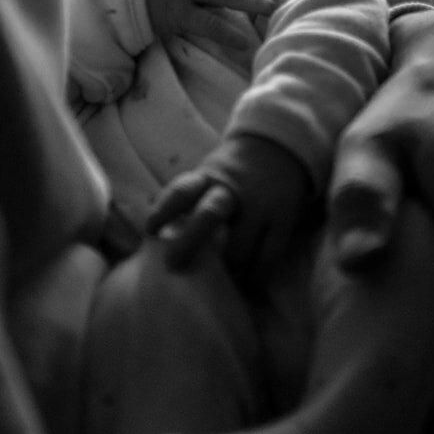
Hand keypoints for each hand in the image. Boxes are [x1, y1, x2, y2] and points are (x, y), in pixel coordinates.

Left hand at [148, 133, 313, 276]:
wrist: (279, 147)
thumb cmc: (232, 172)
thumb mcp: (208, 174)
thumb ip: (189, 200)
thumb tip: (159, 240)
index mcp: (208, 178)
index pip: (182, 191)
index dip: (164, 210)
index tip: (150, 230)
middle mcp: (232, 190)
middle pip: (209, 216)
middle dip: (189, 243)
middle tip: (174, 266)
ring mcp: (259, 205)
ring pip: (239, 246)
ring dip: (226, 270)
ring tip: (217, 287)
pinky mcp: (282, 218)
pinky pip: (268, 256)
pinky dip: (256, 276)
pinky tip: (248, 286)